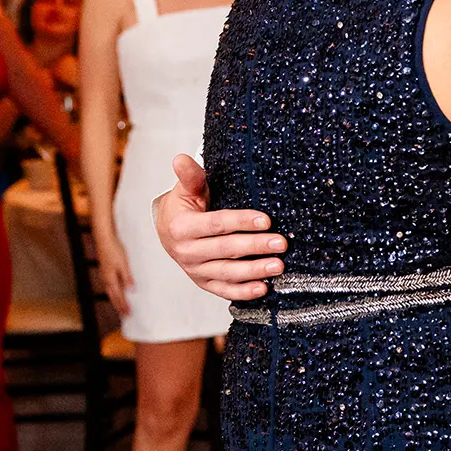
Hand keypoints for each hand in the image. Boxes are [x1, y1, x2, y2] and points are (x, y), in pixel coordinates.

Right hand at [94, 236, 133, 316]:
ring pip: (110, 291)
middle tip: (125, 315)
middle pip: (113, 296)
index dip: (123, 306)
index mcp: (110, 279)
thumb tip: (131, 290)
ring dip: (116, 300)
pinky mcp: (105, 270)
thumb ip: (127, 278)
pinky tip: (116, 291)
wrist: (104, 239)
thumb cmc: (115, 250)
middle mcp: (106, 279)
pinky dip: (114, 292)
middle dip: (119, 306)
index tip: (129, 314)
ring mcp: (104, 274)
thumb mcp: (123, 264)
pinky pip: (109, 285)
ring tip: (121, 306)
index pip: (118, 296)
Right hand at [152, 153, 285, 301]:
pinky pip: (224, 290)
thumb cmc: (184, 206)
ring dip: (254, 271)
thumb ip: (190, 176)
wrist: (168, 230)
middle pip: (226, 250)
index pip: (217, 224)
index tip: (267, 220)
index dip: (242, 222)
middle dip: (255, 246)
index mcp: (181, 227)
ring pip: (227, 273)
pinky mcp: (203, 282)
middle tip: (281, 243)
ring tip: (279, 266)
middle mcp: (185, 252)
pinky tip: (264, 288)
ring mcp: (194, 270)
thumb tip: (181, 158)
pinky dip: (243, 292)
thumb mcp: (186, 189)